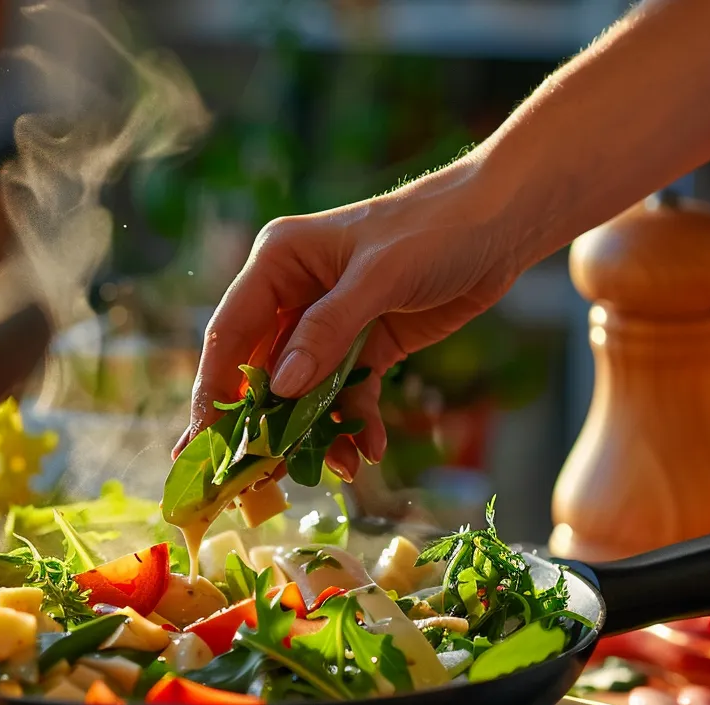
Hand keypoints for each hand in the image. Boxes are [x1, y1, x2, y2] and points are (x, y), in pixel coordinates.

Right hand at [175, 158, 521, 480]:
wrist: (503, 222)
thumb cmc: (436, 228)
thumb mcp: (379, 277)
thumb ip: (328, 331)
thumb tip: (279, 387)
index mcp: (279, 262)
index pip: (230, 332)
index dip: (214, 389)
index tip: (206, 441)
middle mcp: (295, 294)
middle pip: (262, 371)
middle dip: (263, 424)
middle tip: (251, 478)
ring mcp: (331, 323)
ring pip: (305, 390)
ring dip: (316, 431)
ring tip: (337, 469)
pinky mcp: (367, 344)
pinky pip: (348, 393)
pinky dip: (356, 422)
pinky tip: (371, 449)